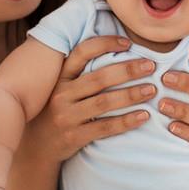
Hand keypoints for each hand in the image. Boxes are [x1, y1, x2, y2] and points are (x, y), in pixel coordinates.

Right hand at [23, 35, 156, 163]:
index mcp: (60, 77)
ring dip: (131, 95)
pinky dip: (126, 121)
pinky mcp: (74, 136)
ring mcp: (66, 116)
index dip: (105, 44)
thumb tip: (117, 51)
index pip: (82, 52)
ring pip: (104, 102)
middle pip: (99, 78)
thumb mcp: (61, 88)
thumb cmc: (57, 111)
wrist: (37, 146)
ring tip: (152, 90)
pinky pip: (105, 127)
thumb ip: (80, 73)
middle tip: (151, 66)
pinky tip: (143, 116)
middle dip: (128, 70)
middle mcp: (61, 94)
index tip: (128, 43)